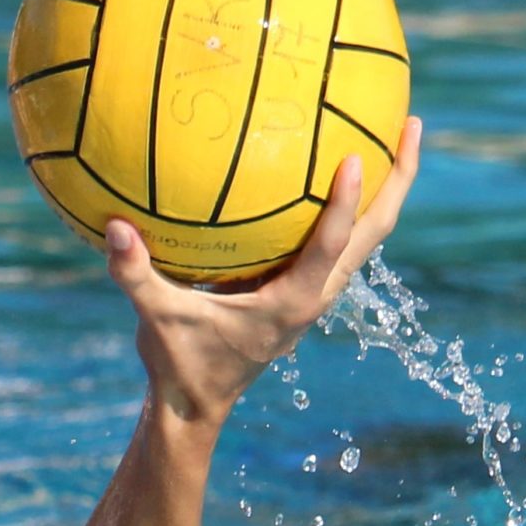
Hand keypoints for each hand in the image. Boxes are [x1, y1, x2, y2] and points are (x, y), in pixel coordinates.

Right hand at [110, 116, 423, 427]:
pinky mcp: (305, 288)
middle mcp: (316, 294)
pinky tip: (337, 168)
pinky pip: (342, 238)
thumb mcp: (155, 318)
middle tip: (411, 122)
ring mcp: (316, 291)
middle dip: (400, 178)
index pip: (330, 246)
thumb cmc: (180, 363)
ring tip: (395, 132)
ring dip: (388, 188)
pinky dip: (352, 204)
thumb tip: (115, 227)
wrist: (196, 403)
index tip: (355, 157)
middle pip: (376, 231)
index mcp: (292, 302)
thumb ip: (135, 274)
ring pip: (369, 235)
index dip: (345, 203)